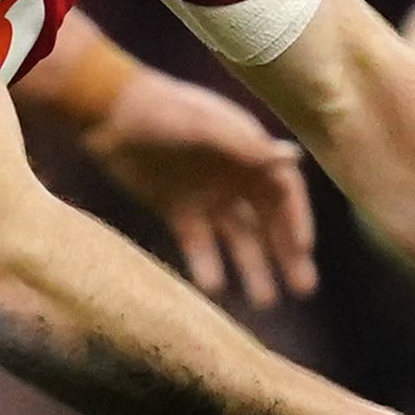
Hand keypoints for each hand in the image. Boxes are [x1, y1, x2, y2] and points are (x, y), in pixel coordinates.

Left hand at [76, 65, 318, 303]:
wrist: (109, 115)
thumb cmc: (164, 112)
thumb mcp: (207, 127)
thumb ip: (247, 147)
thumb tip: (295, 156)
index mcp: (249, 152)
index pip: (284, 192)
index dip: (297, 219)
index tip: (304, 249)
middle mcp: (235, 177)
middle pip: (269, 221)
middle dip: (286, 254)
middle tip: (303, 289)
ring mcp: (207, 196)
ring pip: (238, 239)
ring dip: (253, 268)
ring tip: (266, 302)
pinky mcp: (178, 210)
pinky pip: (198, 245)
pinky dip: (206, 265)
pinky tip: (214, 287)